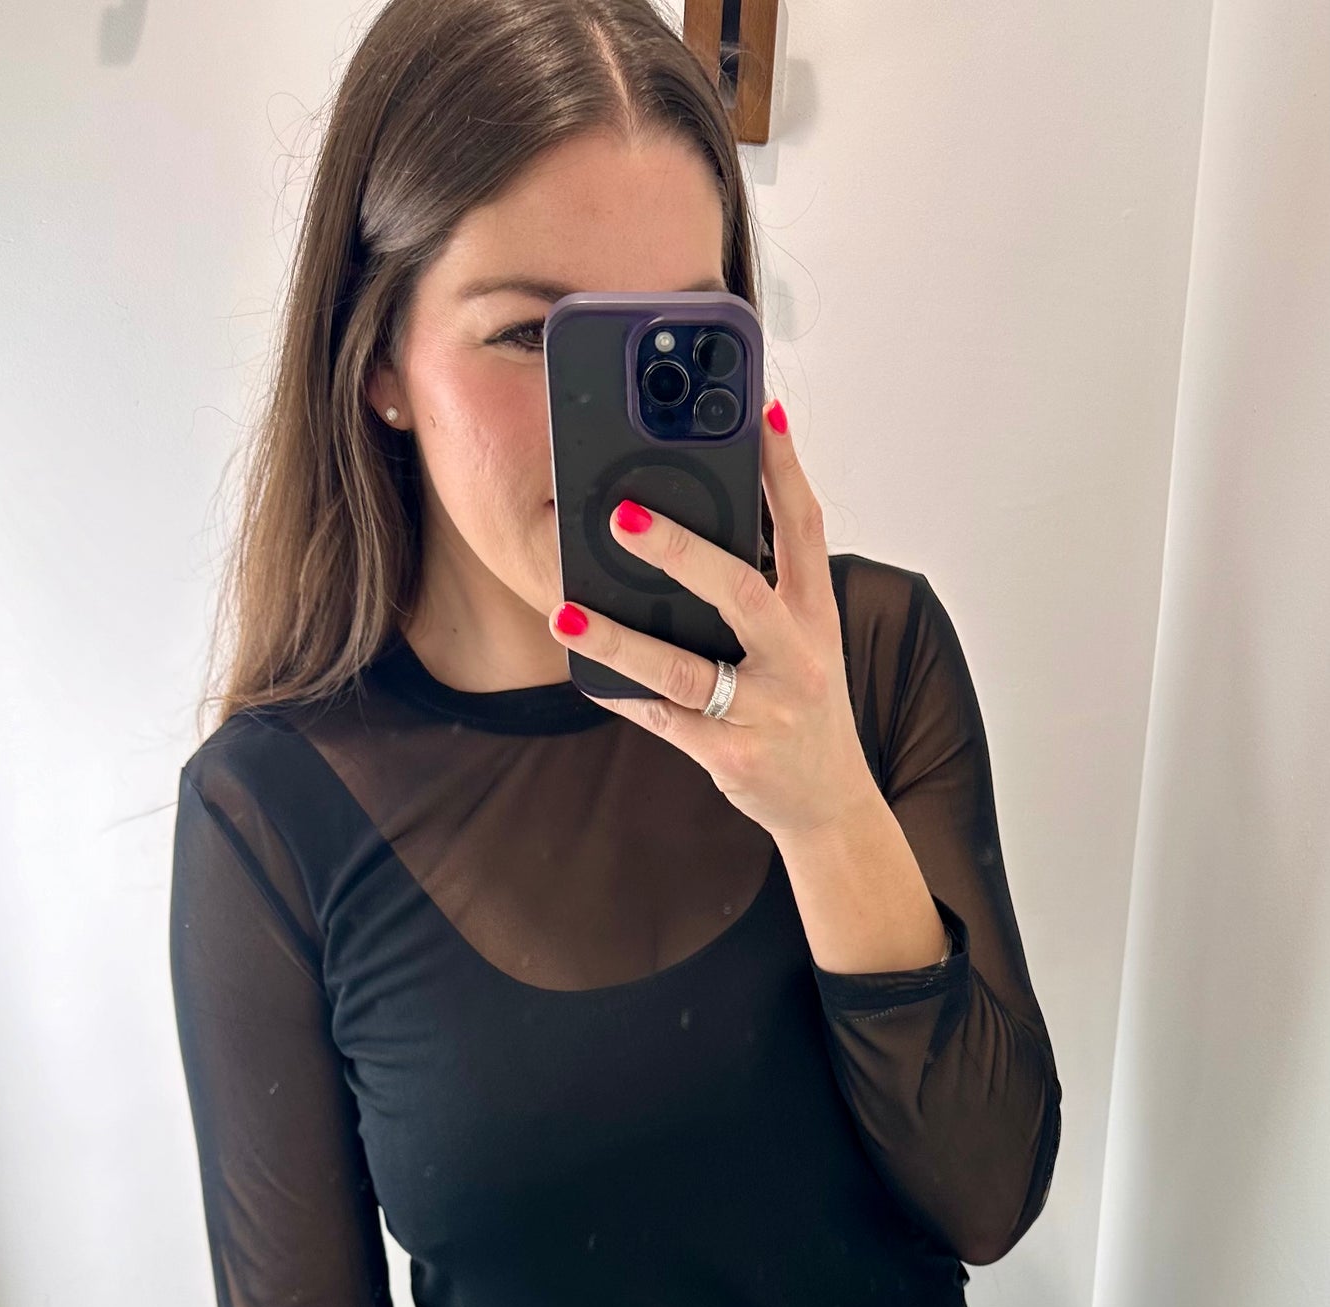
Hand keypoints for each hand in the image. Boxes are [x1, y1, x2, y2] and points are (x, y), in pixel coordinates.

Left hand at [546, 398, 873, 846]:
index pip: (805, 528)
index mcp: (816, 616)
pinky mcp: (733, 756)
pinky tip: (585, 673)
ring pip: (687, 671)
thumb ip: (764, 590)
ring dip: (622, 640)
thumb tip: (692, 529)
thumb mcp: (804, 642)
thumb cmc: (803, 708)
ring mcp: (766, 710)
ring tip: (567, 613)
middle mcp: (798, 658)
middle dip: (681, 551)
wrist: (830, 802)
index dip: (785, 469)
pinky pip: (665, 722)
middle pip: (740, 592)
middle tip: (623, 516)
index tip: (763, 413)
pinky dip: (622, 696)